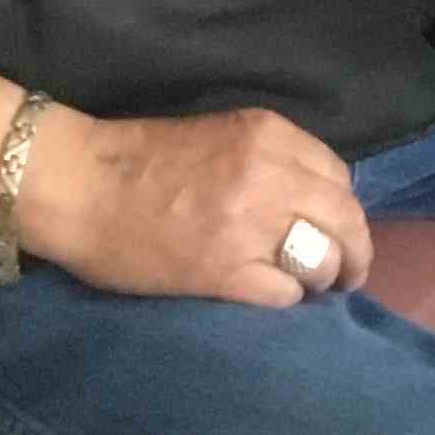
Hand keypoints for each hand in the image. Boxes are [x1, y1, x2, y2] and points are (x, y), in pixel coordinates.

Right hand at [21, 105, 376, 308]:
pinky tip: (271, 297)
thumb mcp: (223, 137)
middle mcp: (271, 176)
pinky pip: (285, 294)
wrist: (79, 186)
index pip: (338, 177)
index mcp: (269, 136)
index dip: (341, 208)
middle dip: (354, 251)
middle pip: (345, 219)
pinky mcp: (225, 272)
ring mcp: (250, 226)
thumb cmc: (141, 160)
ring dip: (322, 277)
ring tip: (308, 287)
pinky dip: (286, 299)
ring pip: (323, 260)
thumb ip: (273, 160)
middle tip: (348, 272)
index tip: (334, 227)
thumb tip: (313, 202)